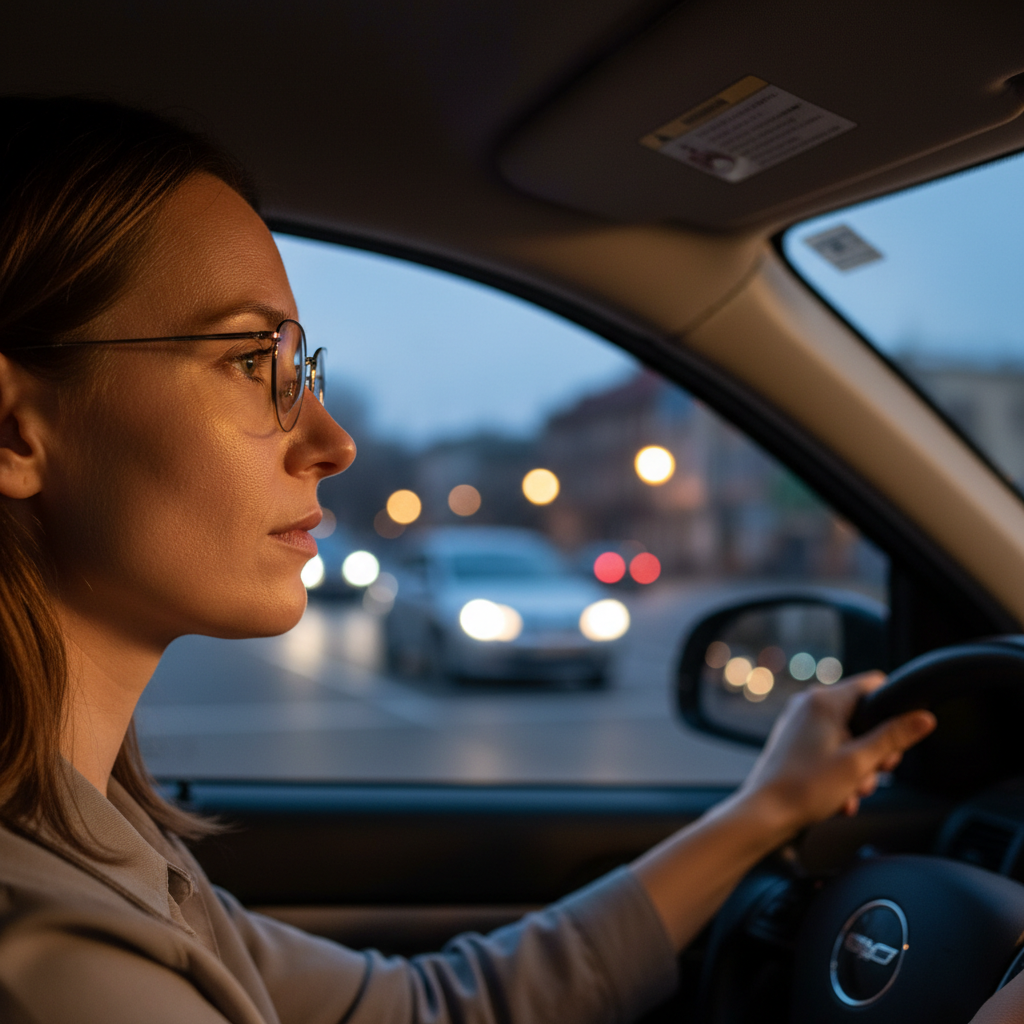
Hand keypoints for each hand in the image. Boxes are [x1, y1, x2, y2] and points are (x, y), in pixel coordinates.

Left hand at [737, 672, 935, 834]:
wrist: (764, 813)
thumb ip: (894, 737)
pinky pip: (829, 750)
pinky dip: (839, 773)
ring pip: (848, 739)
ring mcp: (799, 723)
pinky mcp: (794, 742)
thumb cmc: (806, 787)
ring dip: (858, 769)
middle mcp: (809, 704)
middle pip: (862, 716)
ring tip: (852, 792)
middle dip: (874, 751)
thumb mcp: (860, 763)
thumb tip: (924, 717)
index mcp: (824, 700)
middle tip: (875, 774)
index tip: (896, 742)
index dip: (893, 711)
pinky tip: (841, 799)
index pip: (874, 685)